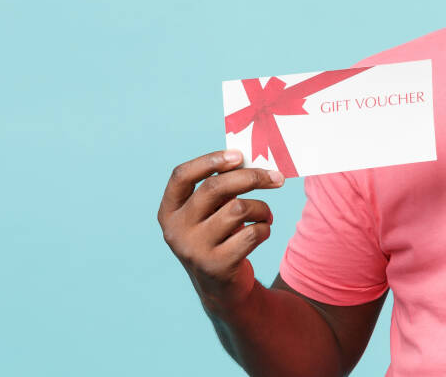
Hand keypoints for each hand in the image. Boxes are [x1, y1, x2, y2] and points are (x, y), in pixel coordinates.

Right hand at [157, 149, 283, 310]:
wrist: (222, 290)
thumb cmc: (219, 238)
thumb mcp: (209, 214)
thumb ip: (219, 189)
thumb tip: (250, 159)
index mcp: (169, 211)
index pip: (181, 175)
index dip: (210, 161)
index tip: (238, 155)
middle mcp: (176, 230)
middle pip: (215, 188)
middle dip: (251, 177)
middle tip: (277, 177)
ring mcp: (194, 249)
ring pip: (239, 209)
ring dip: (262, 208)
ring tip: (265, 215)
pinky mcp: (216, 266)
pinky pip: (252, 233)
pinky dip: (265, 229)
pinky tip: (262, 233)